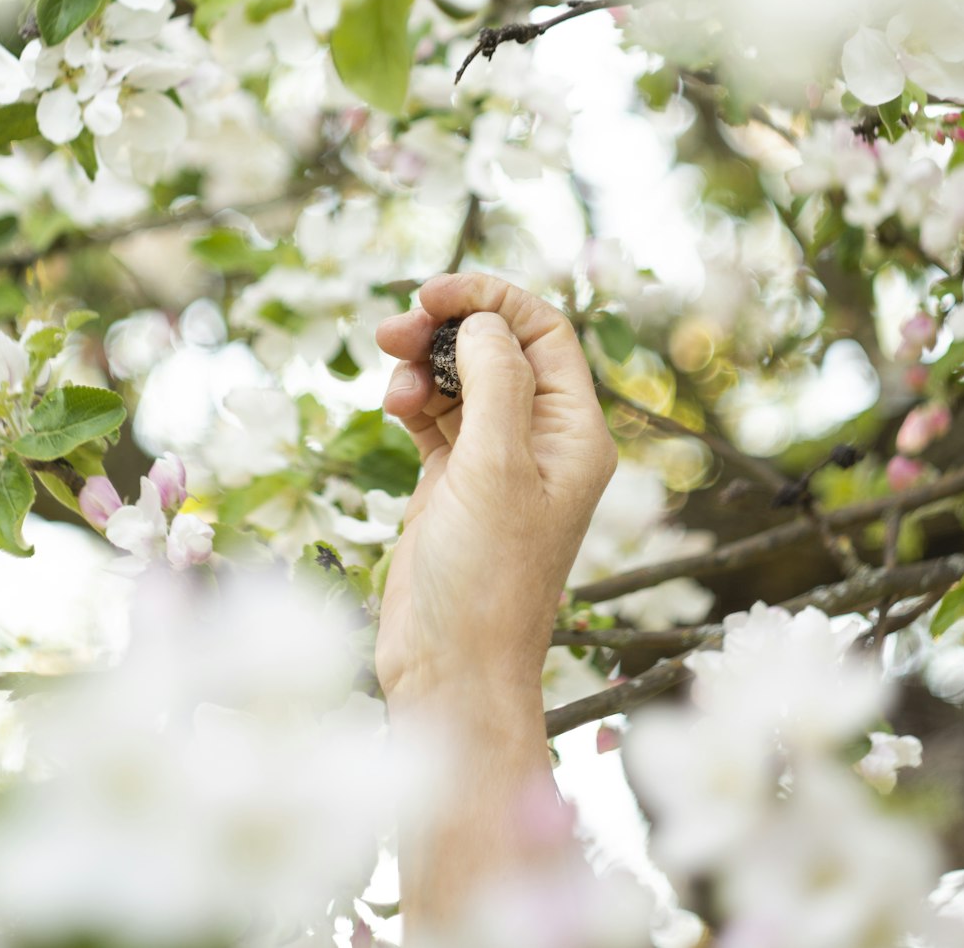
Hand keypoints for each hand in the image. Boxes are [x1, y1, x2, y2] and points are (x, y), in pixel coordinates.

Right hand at [374, 272, 616, 708]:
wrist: (450, 670)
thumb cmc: (486, 578)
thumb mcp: (496, 468)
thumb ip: (496, 381)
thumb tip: (485, 321)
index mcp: (575, 433)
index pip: (545, 334)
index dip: (492, 300)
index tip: (434, 293)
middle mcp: (541, 440)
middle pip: (500, 348)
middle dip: (448, 327)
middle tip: (395, 326)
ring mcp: (496, 461)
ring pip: (461, 379)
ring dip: (423, 363)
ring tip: (388, 374)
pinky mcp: (454, 482)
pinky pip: (436, 415)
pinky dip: (413, 400)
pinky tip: (392, 406)